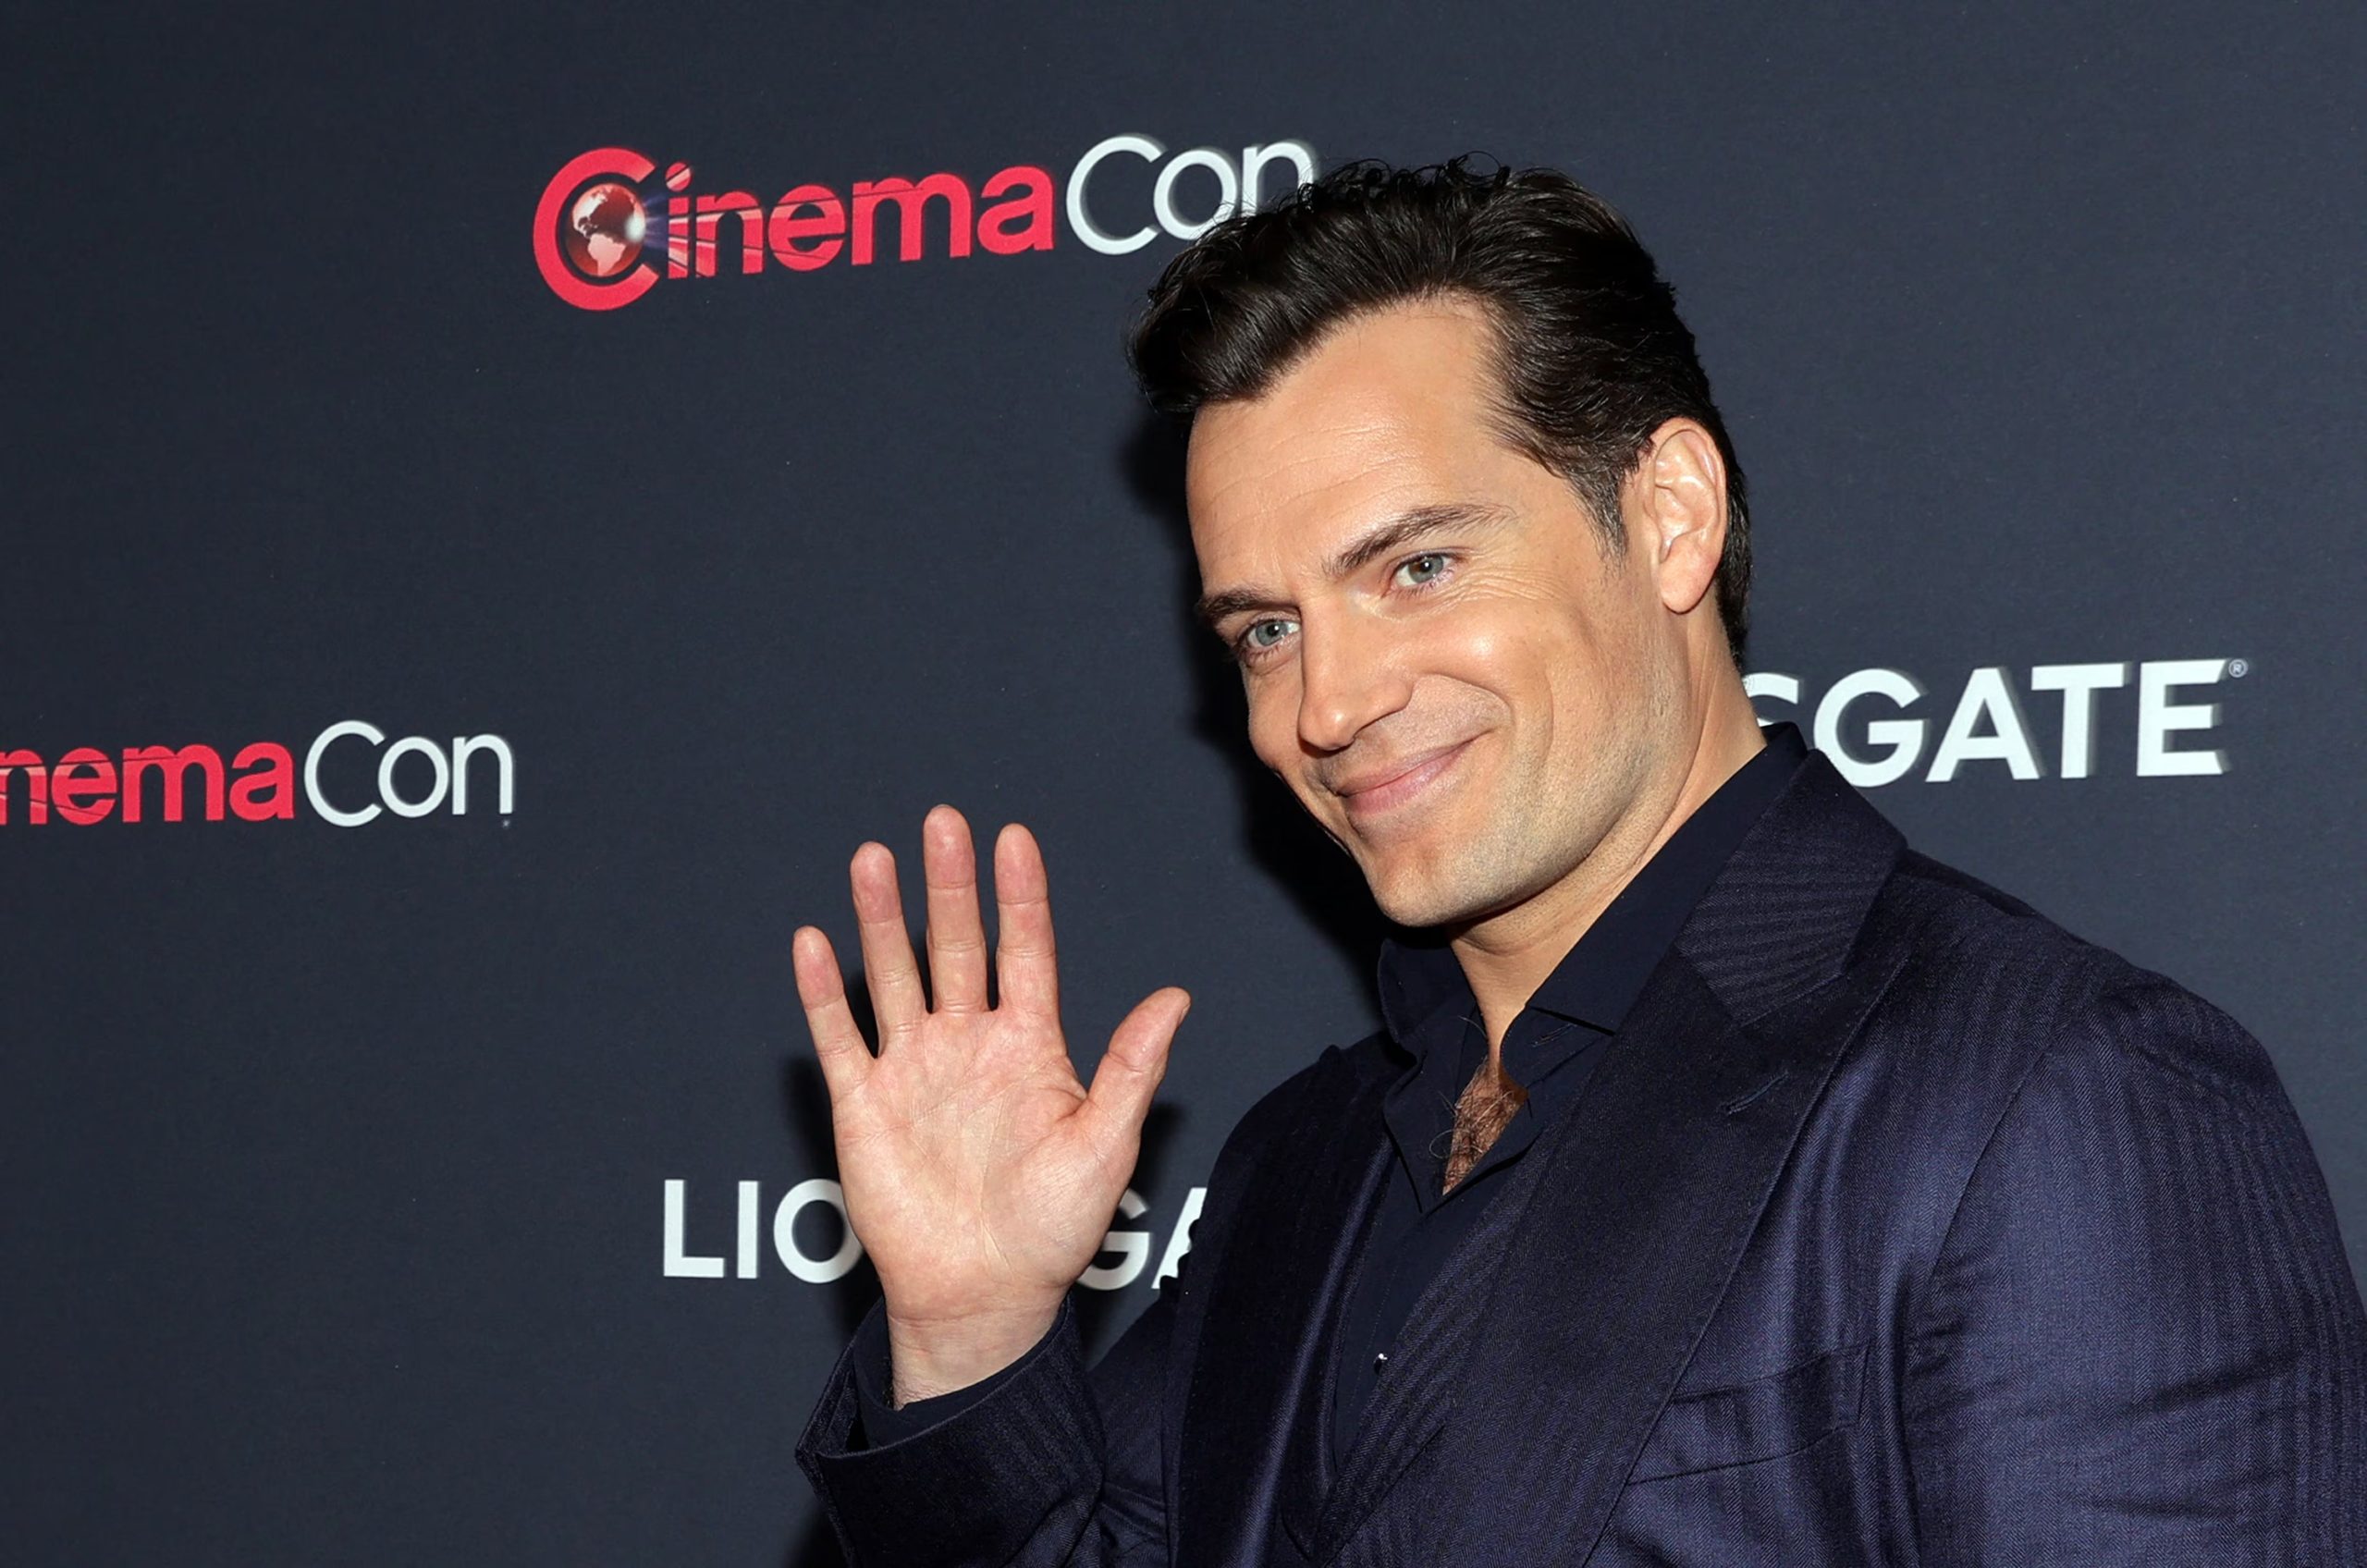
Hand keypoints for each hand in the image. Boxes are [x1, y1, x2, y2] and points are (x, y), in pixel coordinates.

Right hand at [792, 805, 1189, 1403]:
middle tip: (942, 821)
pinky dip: (824, 992)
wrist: (982, 1296)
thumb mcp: (1106, 1145)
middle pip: (957, 946)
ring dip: (883, 918)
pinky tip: (813, 941)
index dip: (1019, 894)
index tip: (1012, 836)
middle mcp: (968, 1045)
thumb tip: (1175, 996)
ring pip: (895, 975)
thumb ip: (1131, 1067)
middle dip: (948, 885)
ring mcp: (914, 1070)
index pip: (1025, 951)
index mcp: (1029, 1048)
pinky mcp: (864, 1105)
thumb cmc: (1053, 1230)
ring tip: (873, 857)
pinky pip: (840, 1037)